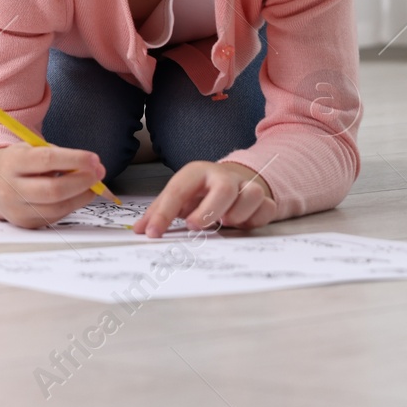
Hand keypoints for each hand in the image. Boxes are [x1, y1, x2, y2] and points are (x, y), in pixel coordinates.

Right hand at [0, 145, 106, 227]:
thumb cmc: (21, 164)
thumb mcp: (31, 150)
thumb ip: (58, 156)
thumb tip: (93, 168)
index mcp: (12, 162)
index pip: (46, 160)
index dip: (74, 159)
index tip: (94, 159)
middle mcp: (10, 188)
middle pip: (53, 189)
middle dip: (82, 181)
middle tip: (99, 173)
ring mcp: (17, 209)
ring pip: (59, 206)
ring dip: (83, 195)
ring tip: (93, 184)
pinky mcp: (26, 223)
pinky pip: (57, 215)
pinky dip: (73, 204)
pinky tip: (78, 194)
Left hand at [134, 160, 275, 236]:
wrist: (234, 179)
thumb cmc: (200, 191)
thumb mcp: (178, 196)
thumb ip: (159, 212)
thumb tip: (140, 231)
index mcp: (196, 173)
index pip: (177, 190)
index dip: (163, 213)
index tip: (153, 234)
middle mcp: (223, 176)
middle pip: (223, 188)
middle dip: (209, 210)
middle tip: (195, 227)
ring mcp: (246, 185)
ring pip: (251, 195)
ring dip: (237, 215)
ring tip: (225, 223)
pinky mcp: (264, 198)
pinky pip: (266, 208)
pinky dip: (255, 219)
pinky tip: (242, 224)